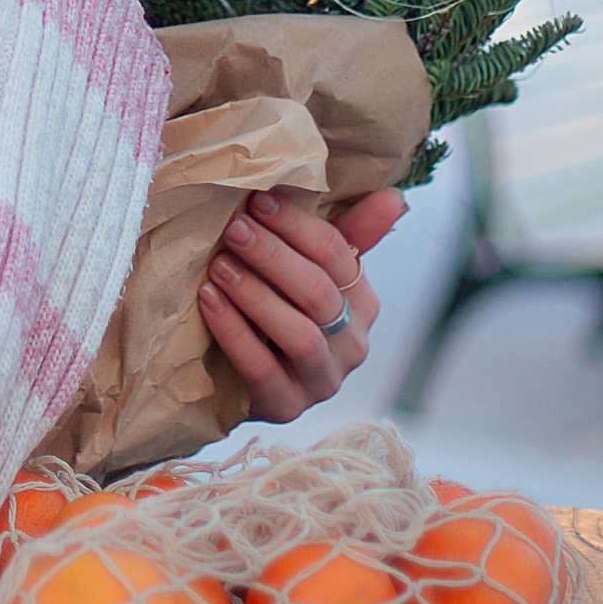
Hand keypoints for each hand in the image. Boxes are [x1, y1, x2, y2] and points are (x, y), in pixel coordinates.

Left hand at [196, 186, 407, 423]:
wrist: (237, 375)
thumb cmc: (276, 306)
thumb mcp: (306, 268)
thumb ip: (344, 233)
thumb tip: (393, 196)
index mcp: (362, 303)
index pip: (338, 256)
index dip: (298, 225)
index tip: (259, 199)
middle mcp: (352, 345)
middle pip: (317, 293)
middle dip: (273, 255)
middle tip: (234, 228)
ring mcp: (322, 381)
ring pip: (299, 335)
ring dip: (256, 295)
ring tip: (220, 265)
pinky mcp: (286, 407)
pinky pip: (263, 369)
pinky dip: (234, 332)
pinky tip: (209, 300)